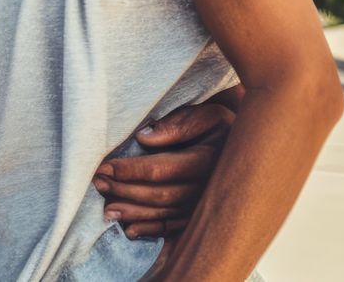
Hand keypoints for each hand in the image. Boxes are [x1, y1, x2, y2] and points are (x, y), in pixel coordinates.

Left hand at [92, 86, 241, 238]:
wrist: (244, 145)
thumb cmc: (218, 125)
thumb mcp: (204, 114)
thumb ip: (176, 124)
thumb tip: (143, 138)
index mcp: (207, 160)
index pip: (160, 169)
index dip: (129, 170)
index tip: (104, 167)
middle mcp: (206, 188)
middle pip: (159, 195)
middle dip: (125, 191)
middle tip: (98, 184)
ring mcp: (204, 206)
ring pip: (163, 214)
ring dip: (132, 213)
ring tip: (106, 209)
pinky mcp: (200, 216)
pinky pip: (173, 228)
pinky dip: (150, 230)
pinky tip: (129, 229)